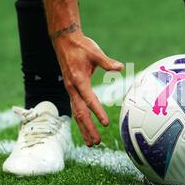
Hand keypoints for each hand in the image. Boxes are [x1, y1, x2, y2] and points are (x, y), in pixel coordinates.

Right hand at [53, 31, 122, 145]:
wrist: (64, 41)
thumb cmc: (81, 46)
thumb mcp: (95, 52)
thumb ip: (107, 62)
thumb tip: (120, 67)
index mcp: (79, 80)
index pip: (89, 99)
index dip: (98, 112)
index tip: (106, 123)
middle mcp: (72, 88)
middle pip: (81, 113)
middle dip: (89, 128)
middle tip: (96, 142)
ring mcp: (71, 90)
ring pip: (77, 114)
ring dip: (84, 129)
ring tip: (91, 143)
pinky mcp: (71, 90)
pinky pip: (75, 108)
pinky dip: (80, 121)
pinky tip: (85, 129)